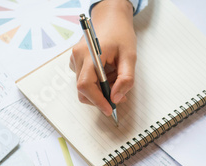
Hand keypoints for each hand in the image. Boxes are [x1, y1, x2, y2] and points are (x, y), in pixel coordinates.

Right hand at [70, 0, 135, 115]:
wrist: (111, 17)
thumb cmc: (120, 33)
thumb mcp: (130, 56)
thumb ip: (125, 80)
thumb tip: (116, 98)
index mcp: (89, 54)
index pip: (85, 85)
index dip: (97, 101)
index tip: (109, 109)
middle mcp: (77, 57)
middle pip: (83, 90)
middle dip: (102, 97)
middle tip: (120, 94)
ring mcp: (75, 59)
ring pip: (85, 87)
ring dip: (102, 89)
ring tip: (116, 75)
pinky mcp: (77, 62)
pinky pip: (86, 80)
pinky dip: (99, 83)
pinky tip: (109, 72)